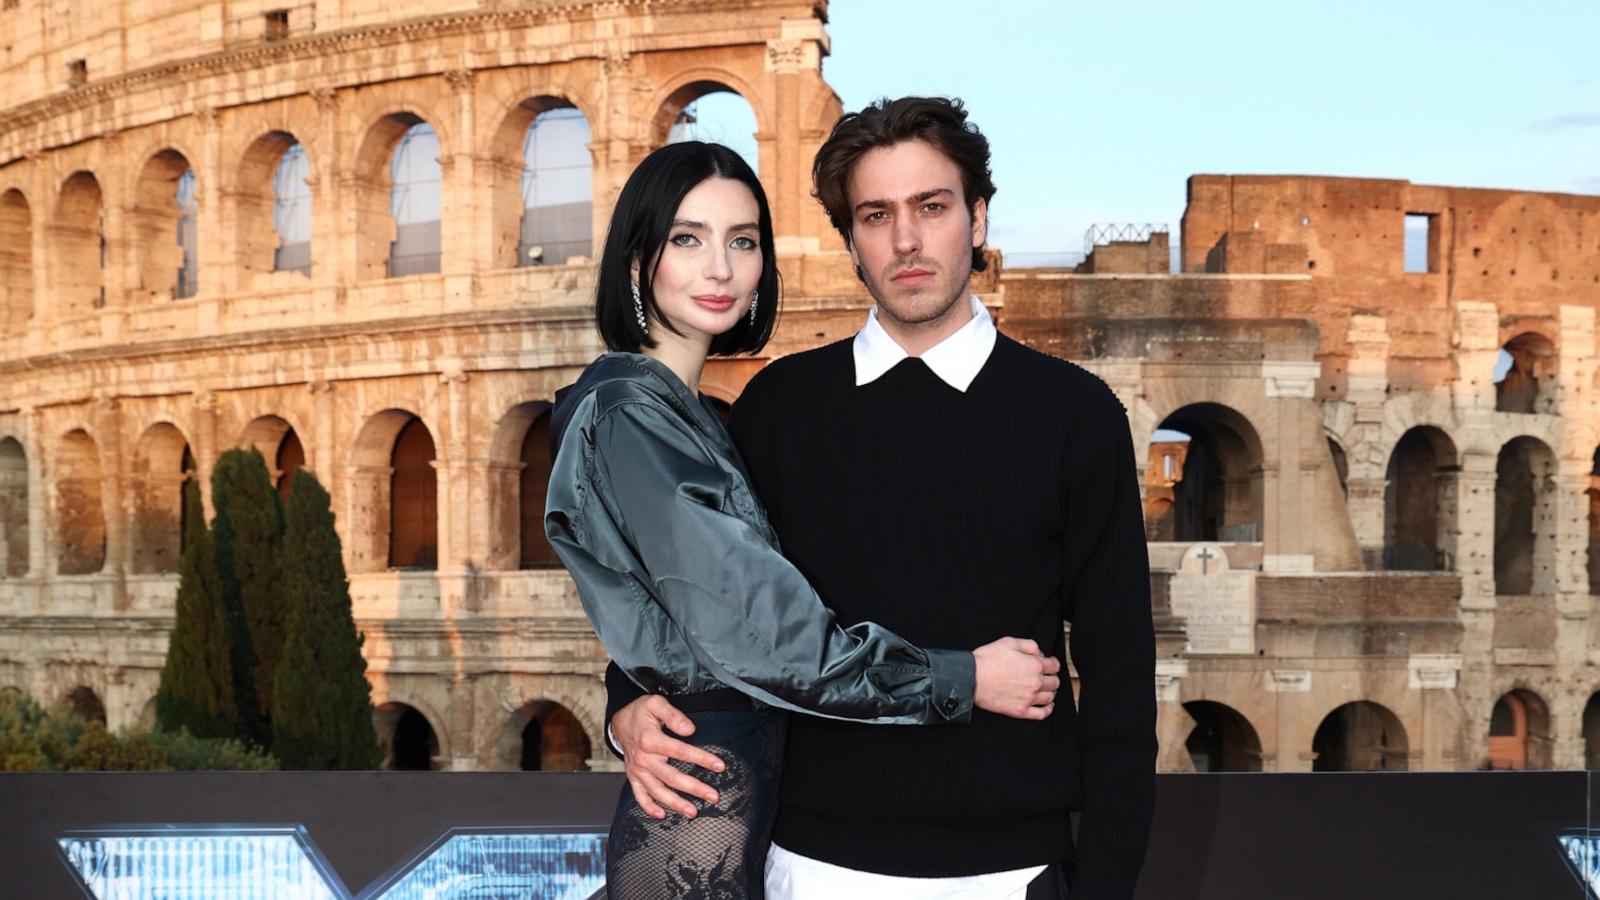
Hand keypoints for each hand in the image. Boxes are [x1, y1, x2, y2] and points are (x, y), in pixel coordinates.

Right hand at [611, 695, 726, 819]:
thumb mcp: (655, 703)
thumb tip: (690, 730)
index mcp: (650, 740)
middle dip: (694, 788)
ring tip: (693, 812)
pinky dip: (649, 807)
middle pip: (672, 777)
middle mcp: (643, 759)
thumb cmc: (640, 712)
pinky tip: (662, 815)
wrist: (619, 721)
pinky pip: (639, 796)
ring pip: (657, 791)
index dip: (702, 759)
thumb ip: (673, 715)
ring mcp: (638, 771)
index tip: (720, 766)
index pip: (681, 751)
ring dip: (675, 803)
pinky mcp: (633, 777)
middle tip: (713, 796)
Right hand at [972, 637, 1060, 719]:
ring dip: (1050, 692)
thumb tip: (1040, 653)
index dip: (1052, 663)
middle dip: (1051, 677)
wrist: (971, 679)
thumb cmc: (986, 660)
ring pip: (1050, 697)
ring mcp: (1029, 698)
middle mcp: (1035, 683)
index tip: (1049, 664)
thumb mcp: (1009, 642)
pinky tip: (1046, 705)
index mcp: (1034, 665)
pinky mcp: (1020, 711)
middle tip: (1045, 676)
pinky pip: (1042, 714)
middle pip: (1055, 682)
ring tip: (1044, 689)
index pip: (1055, 666)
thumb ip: (1029, 645)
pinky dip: (1047, 709)